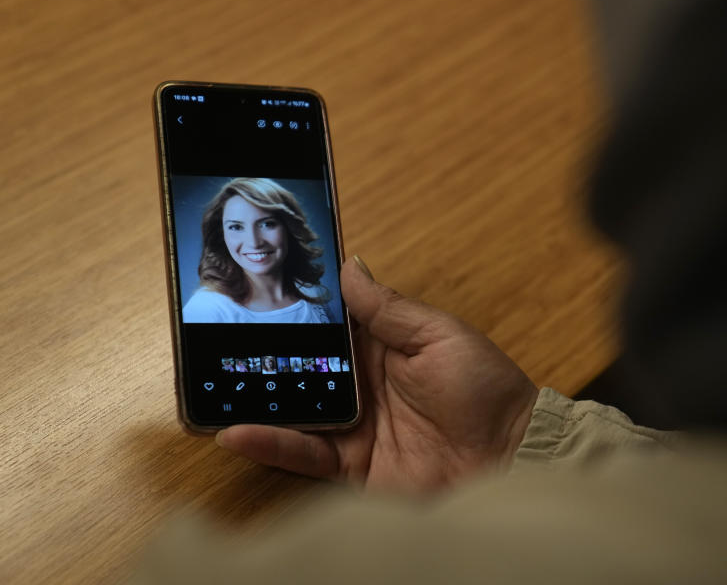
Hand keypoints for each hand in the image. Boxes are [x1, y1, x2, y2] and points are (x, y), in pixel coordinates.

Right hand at [215, 256, 538, 490]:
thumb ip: (388, 307)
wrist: (510, 457)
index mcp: (383, 346)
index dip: (296, 309)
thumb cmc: (485, 388)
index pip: (329, 324)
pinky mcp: (350, 467)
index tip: (257, 290)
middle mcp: (361, 385)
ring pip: (294, 408)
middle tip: (214, 339)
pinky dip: (269, 443)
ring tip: (210, 384)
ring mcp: (353, 427)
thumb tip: (350, 264)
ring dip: (256, 398)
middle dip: (263, 354)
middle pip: (302, 366)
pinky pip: (302, 454)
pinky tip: (236, 431)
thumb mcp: (438, 335)